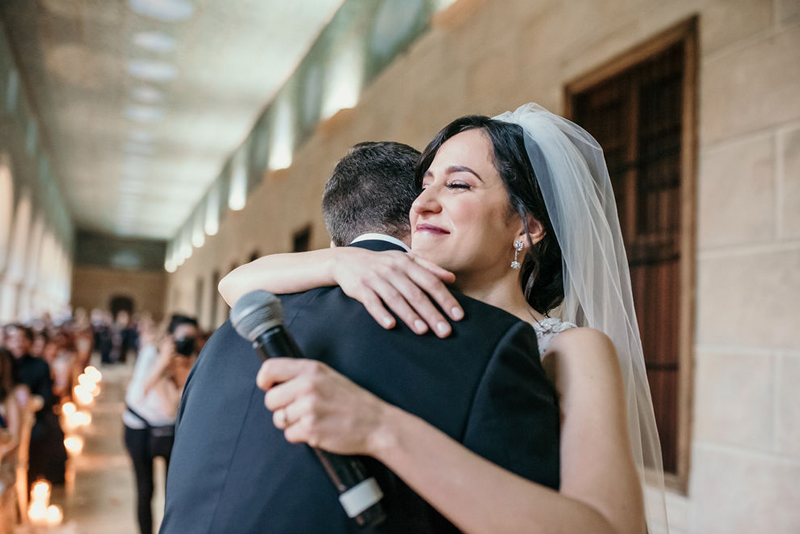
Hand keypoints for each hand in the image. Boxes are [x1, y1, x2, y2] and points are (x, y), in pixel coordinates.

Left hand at [256, 358, 387, 455]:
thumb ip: (302, 376)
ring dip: (292, 423)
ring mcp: (308, 408)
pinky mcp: (310, 429)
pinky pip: (289, 435)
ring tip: (313, 418)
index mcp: (311, 369)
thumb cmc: (352, 401)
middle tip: (299, 409)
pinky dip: (301, 436)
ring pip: (279, 419)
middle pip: (270, 399)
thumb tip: (274, 382)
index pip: (269, 369)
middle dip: (280, 407)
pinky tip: (317, 429)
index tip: (269, 387)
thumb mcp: (328, 376)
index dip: (264, 381)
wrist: (376, 423)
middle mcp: (307, 386)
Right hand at [332, 248, 463, 336]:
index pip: (431, 282)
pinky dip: (381, 314)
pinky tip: (390, 325)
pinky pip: (372, 303)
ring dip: (410, 315)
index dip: (446, 299)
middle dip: (432, 313)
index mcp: (407, 264)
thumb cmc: (382, 263)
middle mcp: (393, 270)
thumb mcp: (406, 260)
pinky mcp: (360, 289)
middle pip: (416, 294)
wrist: (347, 260)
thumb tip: (452, 278)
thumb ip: (429, 268)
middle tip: (445, 331)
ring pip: (396, 299)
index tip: (458, 316)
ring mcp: (376, 279)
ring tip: (423, 331)